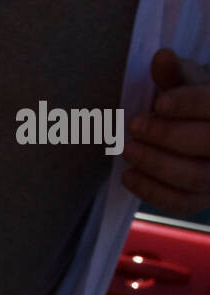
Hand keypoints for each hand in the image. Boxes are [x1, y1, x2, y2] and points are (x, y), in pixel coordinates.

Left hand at [123, 49, 209, 216]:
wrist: (197, 131)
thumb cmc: (191, 103)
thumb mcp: (185, 82)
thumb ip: (173, 73)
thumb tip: (161, 57)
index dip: (189, 104)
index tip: (160, 104)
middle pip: (205, 143)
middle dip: (166, 135)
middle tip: (133, 126)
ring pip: (192, 177)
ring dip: (154, 164)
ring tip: (127, 150)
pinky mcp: (202, 200)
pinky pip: (179, 203)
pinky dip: (151, 191)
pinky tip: (128, 176)